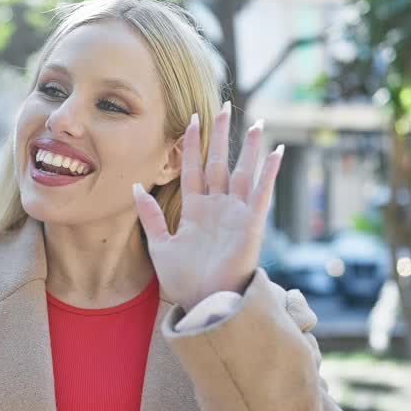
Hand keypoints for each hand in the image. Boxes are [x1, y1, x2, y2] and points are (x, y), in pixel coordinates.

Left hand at [132, 103, 283, 311]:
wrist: (204, 303)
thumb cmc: (184, 280)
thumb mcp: (159, 245)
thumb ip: (150, 215)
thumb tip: (135, 186)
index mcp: (195, 210)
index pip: (194, 169)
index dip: (192, 145)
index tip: (191, 119)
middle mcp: (217, 208)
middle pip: (219, 163)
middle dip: (221, 136)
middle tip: (225, 107)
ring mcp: (235, 215)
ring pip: (241, 173)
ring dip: (248, 148)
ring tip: (254, 122)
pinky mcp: (250, 225)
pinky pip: (260, 194)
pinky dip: (268, 173)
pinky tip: (276, 151)